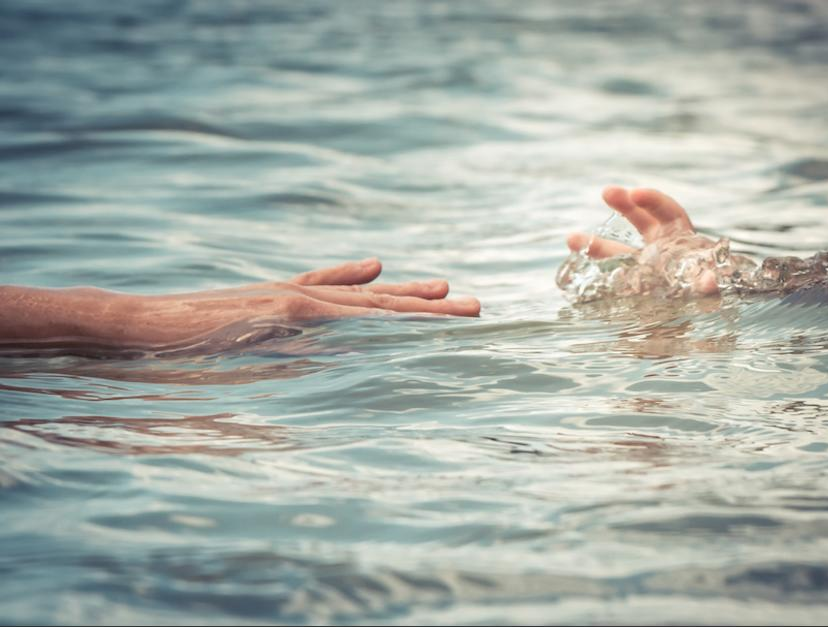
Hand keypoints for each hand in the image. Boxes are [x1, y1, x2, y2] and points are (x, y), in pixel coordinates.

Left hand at [0, 258, 479, 349]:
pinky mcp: (269, 292)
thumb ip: (297, 362)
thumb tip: (351, 354)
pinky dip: (349, 277)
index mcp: (300, 316)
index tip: (466, 318)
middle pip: (378, 302)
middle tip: (476, 304)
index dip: (423, 321)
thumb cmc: (180, 359)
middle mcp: (301, 297)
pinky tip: (374, 267)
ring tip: (443, 286)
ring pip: (357, 292)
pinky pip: (320, 281)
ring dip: (401, 292)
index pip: (376, 319)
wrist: (132, 325)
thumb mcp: (241, 369)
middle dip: (429, 307)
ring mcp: (286, 291)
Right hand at [566, 187, 752, 296]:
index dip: (653, 200)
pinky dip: (592, 271)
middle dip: (624, 204)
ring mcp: (641, 268)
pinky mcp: (628, 287)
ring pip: (616, 250)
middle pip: (640, 220)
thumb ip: (705, 287)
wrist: (687, 326)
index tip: (635, 193)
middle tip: (607, 192)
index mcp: (680, 242)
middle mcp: (659, 250)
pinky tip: (574, 264)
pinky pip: (608, 276)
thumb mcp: (704, 294)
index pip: (668, 213)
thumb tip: (710, 281)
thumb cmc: (699, 302)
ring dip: (594, 243)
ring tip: (571, 239)